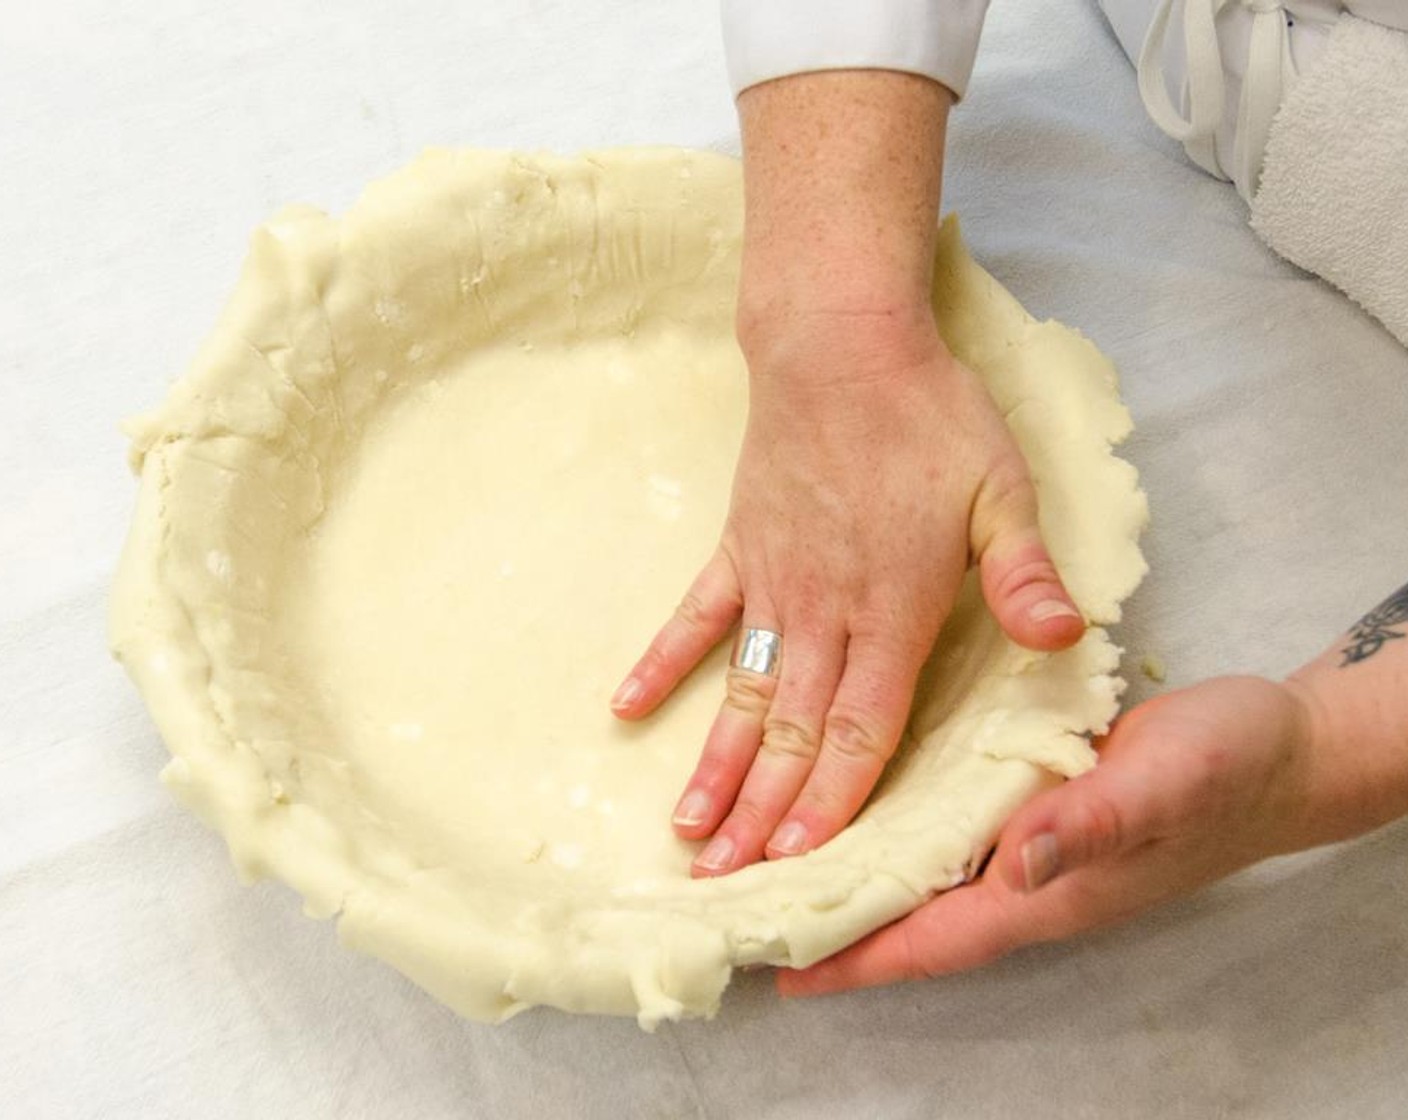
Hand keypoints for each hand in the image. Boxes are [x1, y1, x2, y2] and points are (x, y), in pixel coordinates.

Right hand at [612, 309, 1083, 876]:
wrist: (842, 345)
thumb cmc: (931, 416)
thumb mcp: (1002, 490)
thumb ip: (1023, 575)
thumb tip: (1063, 639)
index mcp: (895, 609)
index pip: (862, 731)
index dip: (831, 804)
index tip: (799, 867)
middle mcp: (826, 611)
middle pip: (794, 732)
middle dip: (763, 814)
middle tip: (728, 884)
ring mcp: (772, 582)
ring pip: (743, 693)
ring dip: (715, 765)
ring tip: (686, 831)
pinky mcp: (738, 548)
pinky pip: (694, 617)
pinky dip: (662, 663)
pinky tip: (626, 709)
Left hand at [776, 675, 1324, 994]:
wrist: (1274, 748)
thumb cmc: (1225, 771)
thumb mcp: (1163, 786)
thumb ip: (1092, 824)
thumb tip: (1014, 866)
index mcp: (1044, 891)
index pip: (930, 940)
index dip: (856, 958)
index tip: (778, 968)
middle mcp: (1022, 875)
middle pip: (909, 914)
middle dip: (832, 917)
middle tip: (746, 903)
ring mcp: (1024, 839)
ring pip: (921, 869)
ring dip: (853, 868)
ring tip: (775, 854)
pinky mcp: (1028, 796)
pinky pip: (946, 820)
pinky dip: (894, 817)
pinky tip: (854, 792)